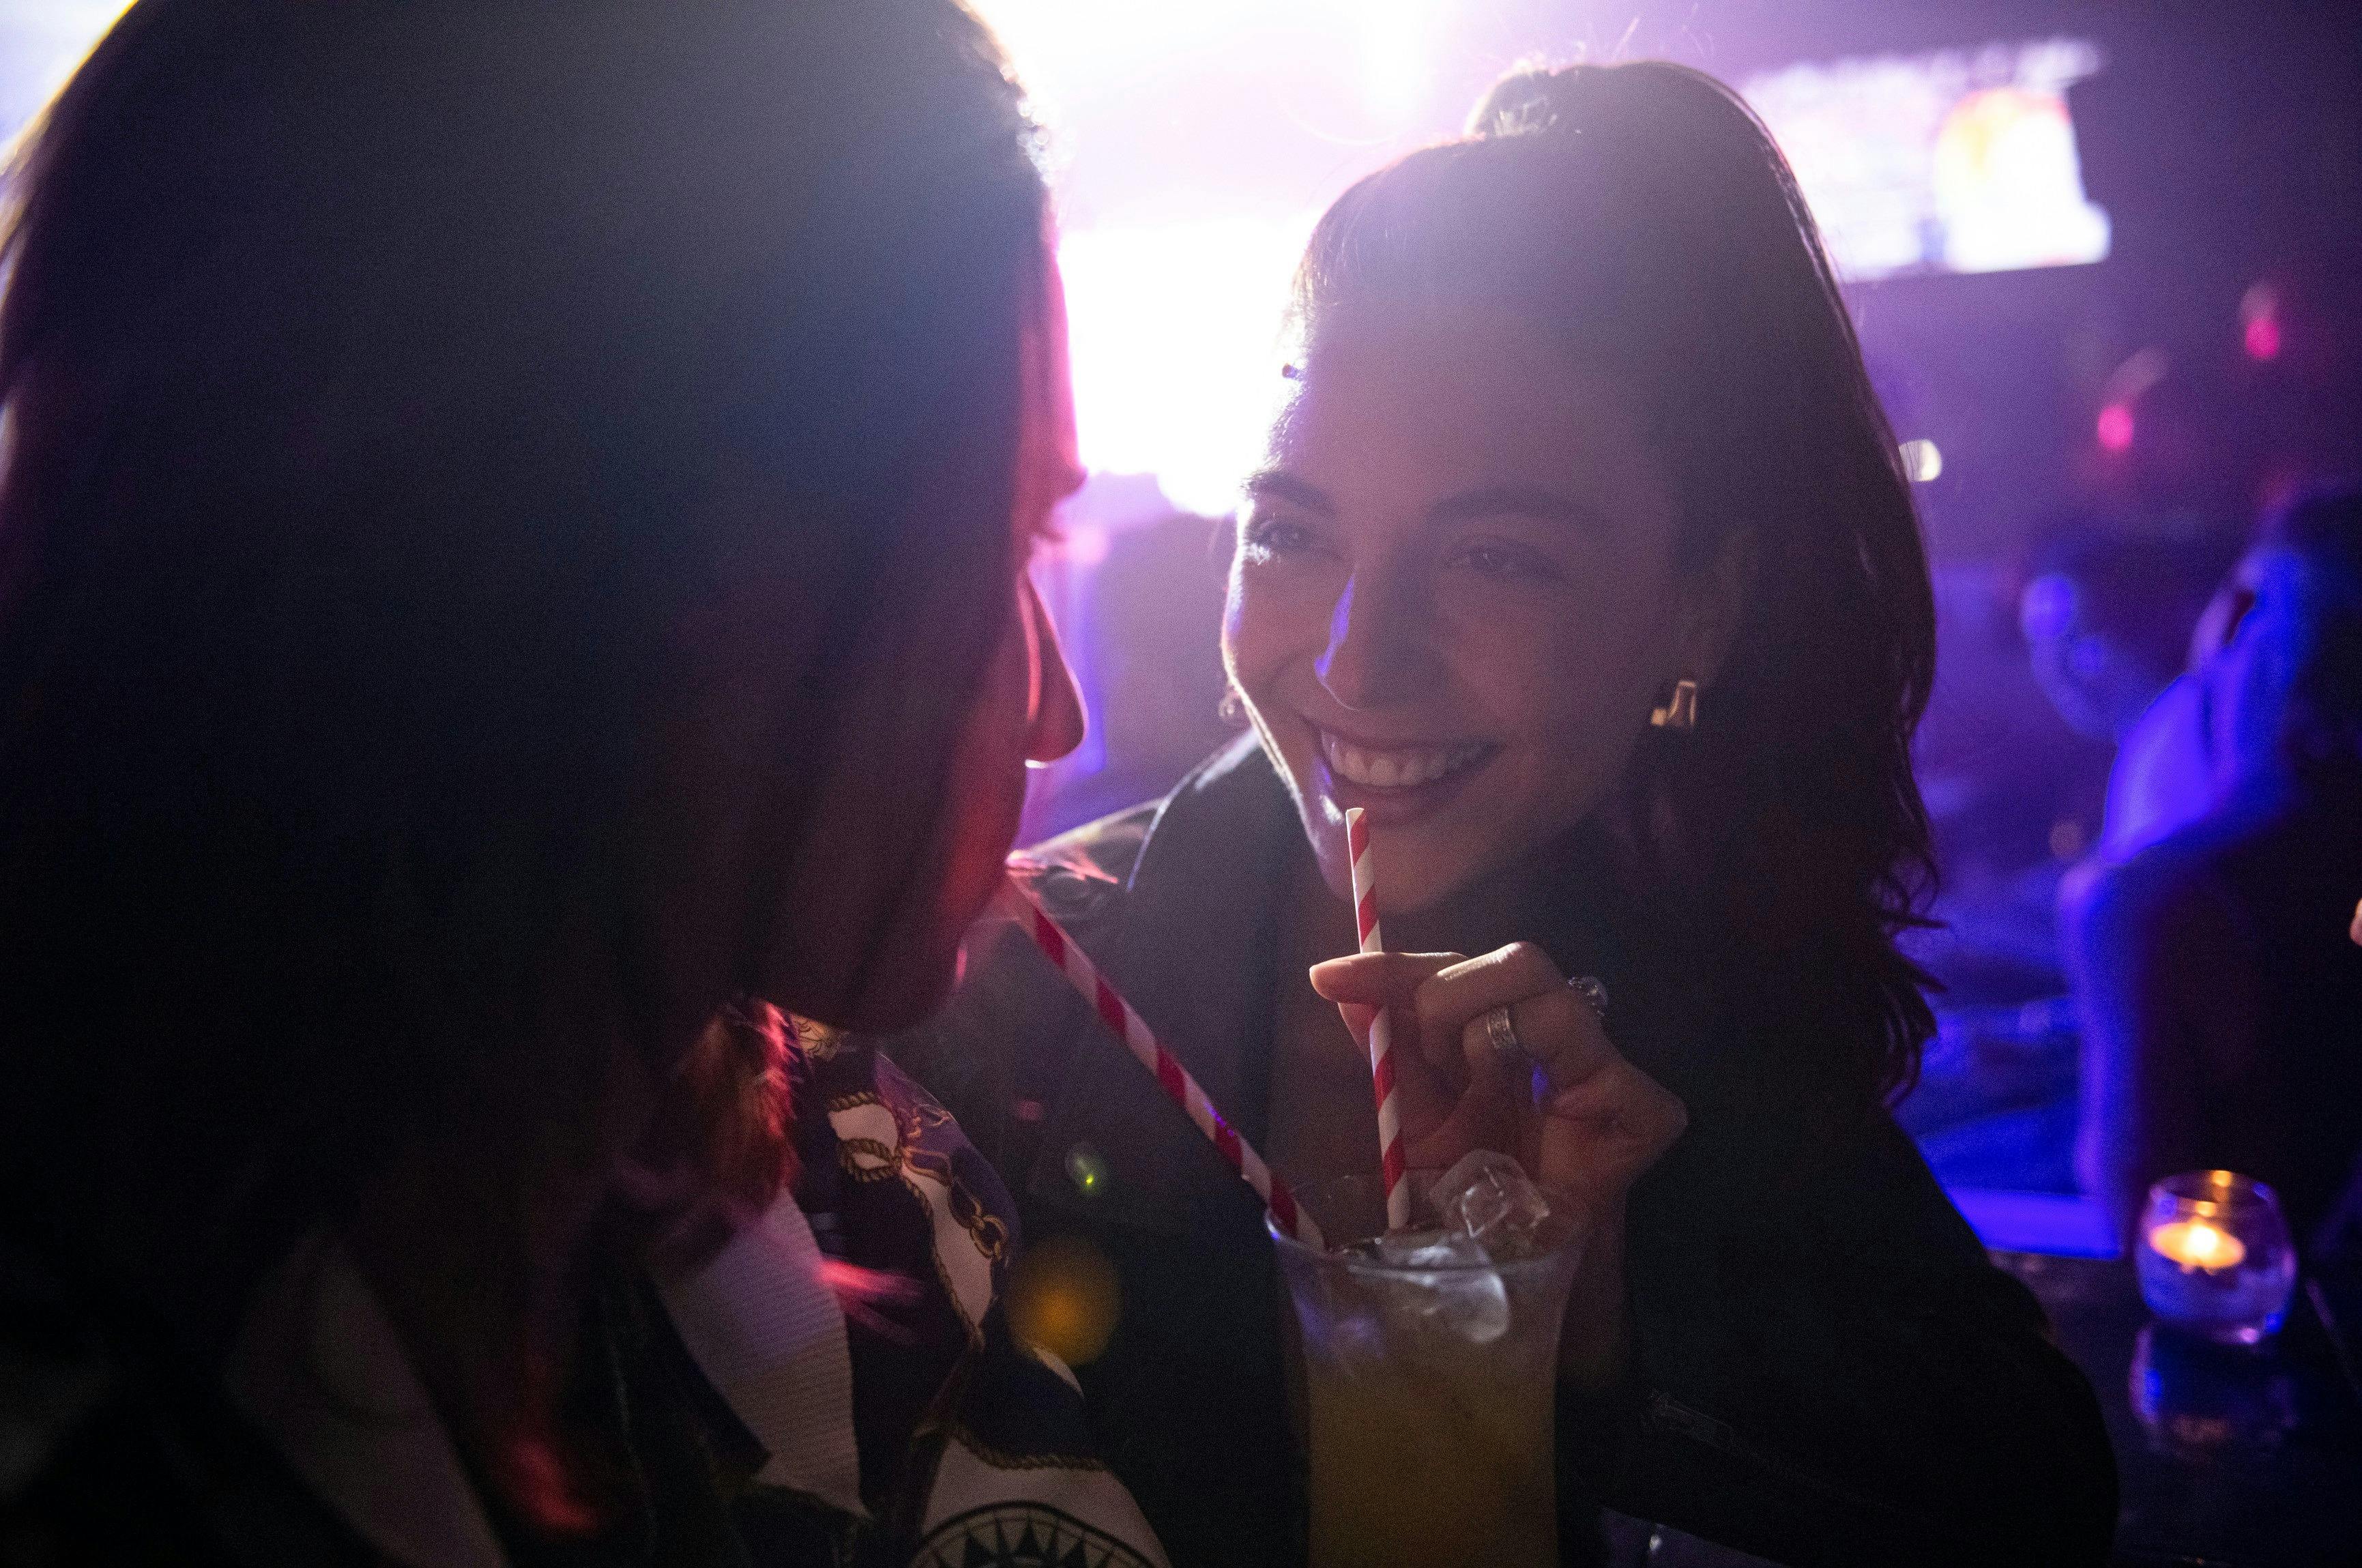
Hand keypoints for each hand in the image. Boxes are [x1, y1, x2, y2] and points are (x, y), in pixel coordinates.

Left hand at [1309, 943, 1687, 1385]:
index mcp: (1498, 1029)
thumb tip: (1338, 986)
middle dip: (1449, 998)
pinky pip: (1615, 1074)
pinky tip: (1549, 1121)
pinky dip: (1569, 1090)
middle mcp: (1554, 1037)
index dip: (1394, 967)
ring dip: (1495, 1039)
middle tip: (1428, 1060)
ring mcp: (1604, 1071)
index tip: (1329, 977)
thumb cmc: (1472, 1194)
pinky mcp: (1645, 1114)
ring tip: (1477, 1094)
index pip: (1455, 969)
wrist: (1517, 1273)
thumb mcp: (1413, 1121)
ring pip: (1558, 1001)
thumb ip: (1388, 1053)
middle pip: (1517, 962)